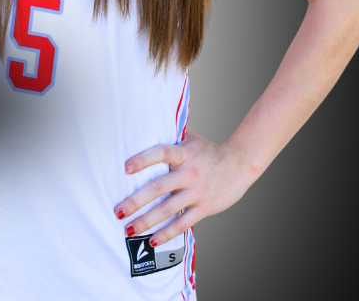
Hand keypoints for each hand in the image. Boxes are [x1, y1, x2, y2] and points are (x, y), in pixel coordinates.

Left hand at [113, 128, 257, 246]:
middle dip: (136, 201)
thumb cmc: (209, 149)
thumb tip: (145, 120)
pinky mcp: (205, 207)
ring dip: (147, 221)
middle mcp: (188, 172)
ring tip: (129, 228)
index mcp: (183, 153)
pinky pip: (184, 222)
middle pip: (159, 187)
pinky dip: (168, 232)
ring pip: (168, 209)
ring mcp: (197, 191)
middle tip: (118, 211)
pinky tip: (153, 239)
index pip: (160, 153)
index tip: (125, 168)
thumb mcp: (190, 137)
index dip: (143, 159)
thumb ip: (170, 133)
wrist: (241, 162)